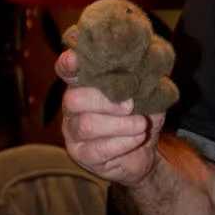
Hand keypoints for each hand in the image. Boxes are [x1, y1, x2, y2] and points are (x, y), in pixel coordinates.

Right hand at [56, 48, 163, 186]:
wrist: (143, 152)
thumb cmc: (140, 116)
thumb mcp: (147, 94)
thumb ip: (143, 79)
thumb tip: (149, 66)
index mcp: (84, 85)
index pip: (66, 71)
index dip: (68, 65)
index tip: (76, 59)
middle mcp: (72, 107)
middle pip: (74, 99)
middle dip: (105, 101)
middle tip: (130, 105)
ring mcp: (73, 132)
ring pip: (87, 125)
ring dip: (120, 124)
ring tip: (141, 124)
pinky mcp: (81, 155)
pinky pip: (97, 149)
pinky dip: (123, 142)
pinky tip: (138, 137)